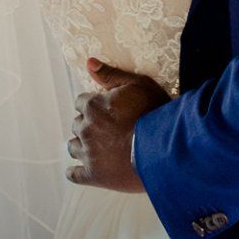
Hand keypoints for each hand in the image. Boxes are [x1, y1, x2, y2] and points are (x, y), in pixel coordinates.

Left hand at [68, 60, 165, 193]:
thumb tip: (89, 62)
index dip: (94, 104)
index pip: (81, 102)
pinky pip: (73, 174)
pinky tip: (82, 170)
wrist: (165, 149)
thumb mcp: (138, 84)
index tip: (105, 110)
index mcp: (93, 106)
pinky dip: (75, 171)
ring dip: (82, 145)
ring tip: (98, 147)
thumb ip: (111, 74)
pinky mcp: (93, 176)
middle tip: (106, 129)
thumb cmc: (154, 113)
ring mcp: (88, 154)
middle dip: (88, 124)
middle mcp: (86, 128)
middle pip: (77, 124)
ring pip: (73, 147)